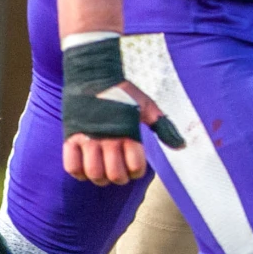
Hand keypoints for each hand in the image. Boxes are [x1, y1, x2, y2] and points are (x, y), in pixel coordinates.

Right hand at [60, 35, 181, 186]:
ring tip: (102, 174)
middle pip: (114, 174)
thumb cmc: (123, 93)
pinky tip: (84, 169)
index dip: (136, 172)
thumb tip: (182, 146)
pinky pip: (71, 165)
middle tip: (119, 174)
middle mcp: (108, 137)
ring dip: (99, 178)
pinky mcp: (70, 136)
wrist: (93, 75)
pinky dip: (77, 172)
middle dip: (119, 178)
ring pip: (93, 172)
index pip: (135, 165)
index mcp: (128, 131)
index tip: (135, 169)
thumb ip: (163, 127)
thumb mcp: (146, 107)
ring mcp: (87, 137)